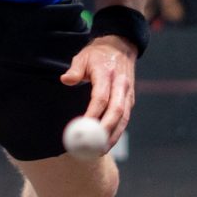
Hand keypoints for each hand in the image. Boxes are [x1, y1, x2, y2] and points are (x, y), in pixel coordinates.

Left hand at [59, 34, 137, 148]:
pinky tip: (106, 143)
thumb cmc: (96, 54)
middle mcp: (121, 84)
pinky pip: (125, 118)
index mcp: (107, 73)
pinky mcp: (130, 99)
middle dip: (106, 131)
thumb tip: (65, 80)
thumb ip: (74, 69)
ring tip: (100, 151)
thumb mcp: (82, 56)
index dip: (93, 114)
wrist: (120, 46)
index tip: (82, 129)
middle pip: (116, 111)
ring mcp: (128, 92)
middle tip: (93, 146)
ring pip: (123, 118)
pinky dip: (117, 131)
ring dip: (113, 136)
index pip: (101, 97)